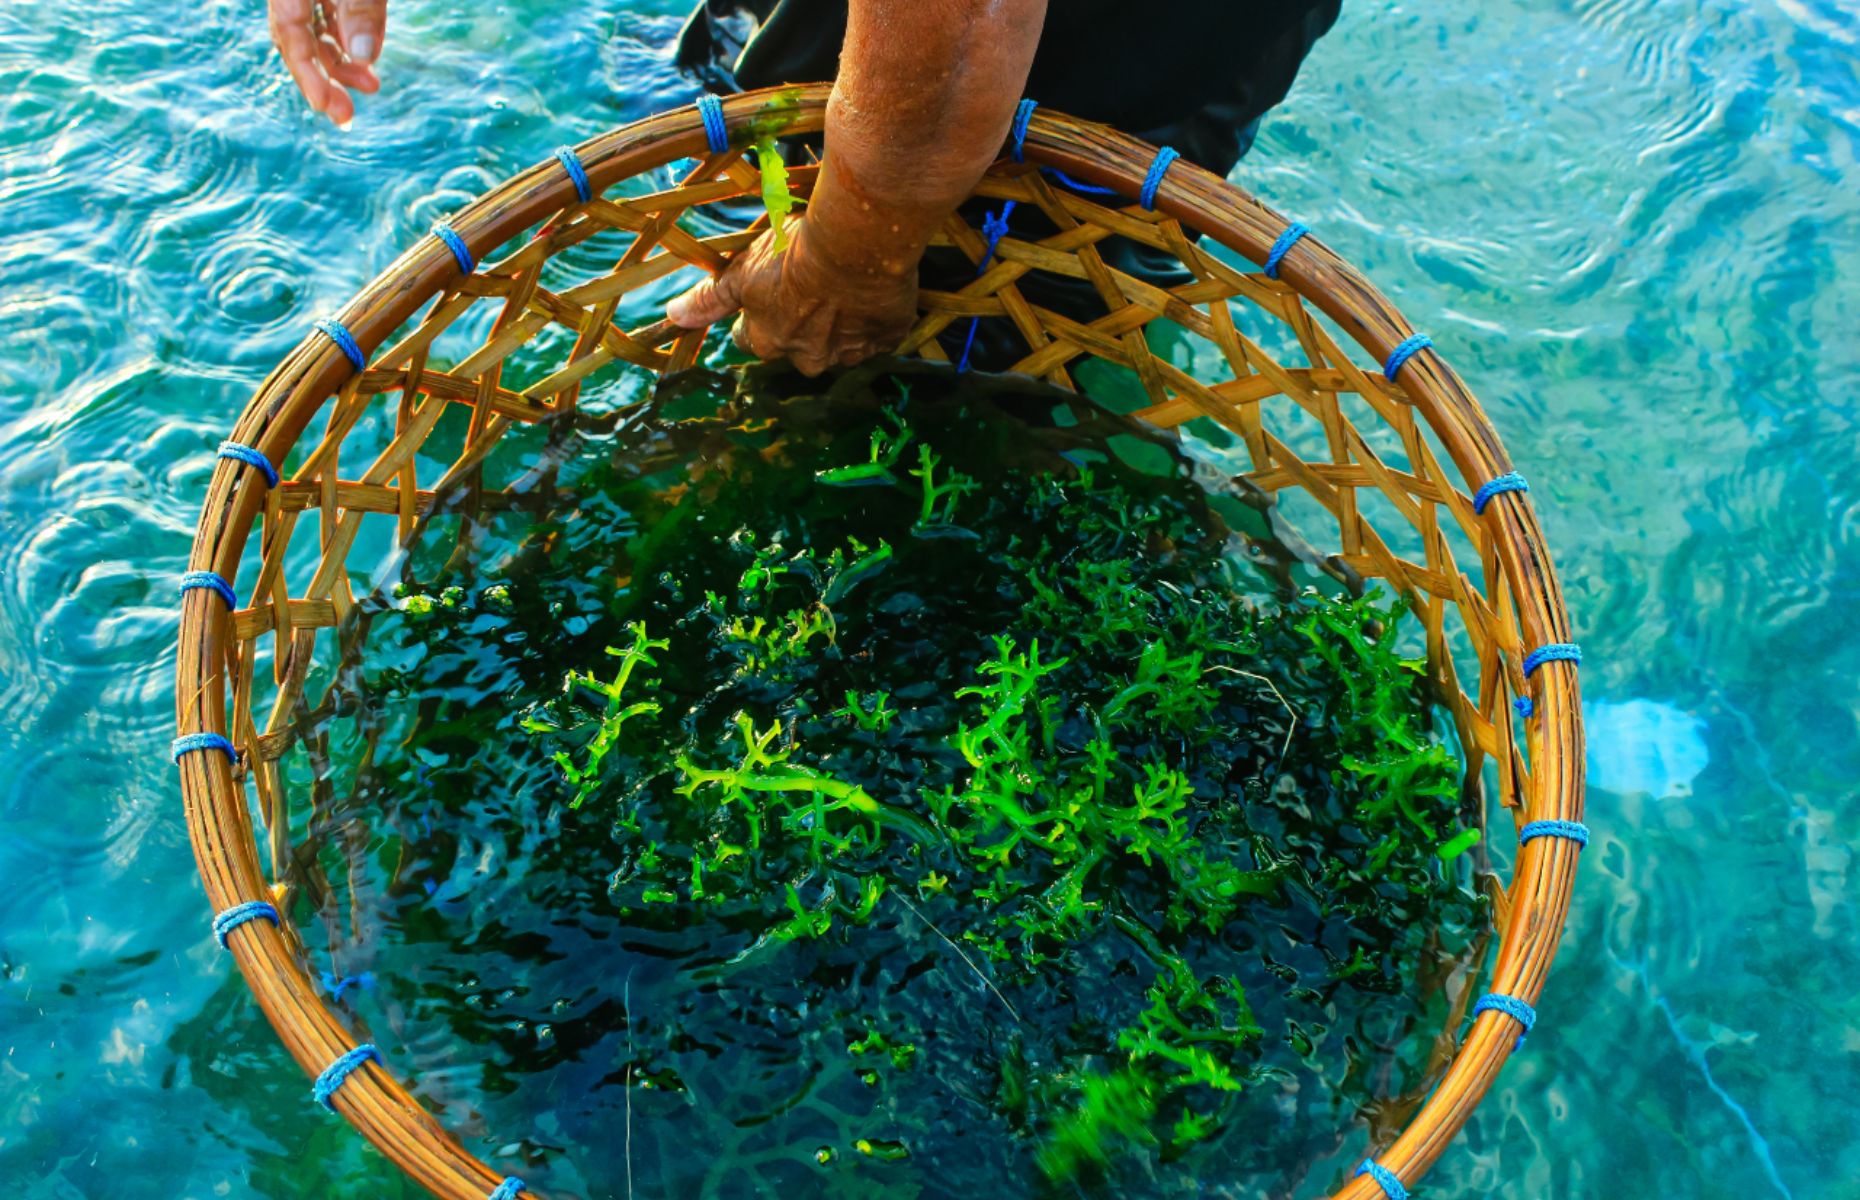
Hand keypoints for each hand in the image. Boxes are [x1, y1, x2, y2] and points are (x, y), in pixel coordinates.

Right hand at [269, 0, 384, 126]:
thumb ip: (360, 10)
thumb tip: (363, 56)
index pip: (288, 30)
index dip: (305, 71)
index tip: (323, 106)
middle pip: (297, 37)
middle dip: (322, 79)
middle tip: (345, 117)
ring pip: (314, 31)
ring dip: (340, 63)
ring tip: (370, 86)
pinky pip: (327, 18)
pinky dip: (346, 42)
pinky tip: (365, 63)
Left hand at [666, 216, 918, 376]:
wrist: (856, 244)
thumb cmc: (792, 253)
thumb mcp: (741, 271)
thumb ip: (709, 298)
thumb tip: (672, 316)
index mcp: (769, 343)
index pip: (752, 339)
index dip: (758, 316)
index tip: (769, 293)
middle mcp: (807, 359)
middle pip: (798, 347)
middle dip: (802, 324)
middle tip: (810, 286)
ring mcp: (850, 353)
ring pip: (841, 344)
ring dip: (841, 323)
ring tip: (845, 285)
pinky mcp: (886, 341)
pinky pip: (877, 336)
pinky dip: (874, 319)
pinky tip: (872, 291)